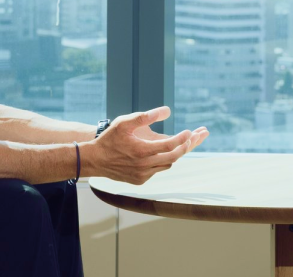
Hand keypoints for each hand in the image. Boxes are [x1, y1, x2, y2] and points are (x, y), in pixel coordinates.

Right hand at [83, 106, 208, 184]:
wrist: (95, 160)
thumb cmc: (110, 138)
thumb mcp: (125, 122)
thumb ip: (145, 116)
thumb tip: (167, 111)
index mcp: (142, 151)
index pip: (170, 146)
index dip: (183, 138)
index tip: (190, 131)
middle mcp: (144, 166)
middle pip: (174, 158)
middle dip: (187, 146)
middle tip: (197, 137)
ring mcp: (143, 175)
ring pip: (167, 165)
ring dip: (176, 154)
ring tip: (186, 142)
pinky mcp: (140, 180)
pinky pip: (158, 170)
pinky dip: (163, 161)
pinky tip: (166, 152)